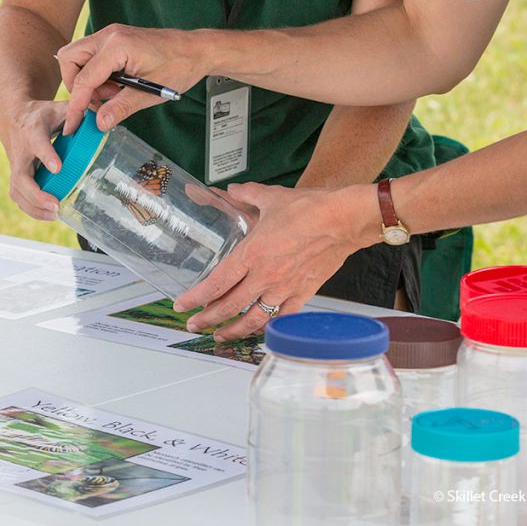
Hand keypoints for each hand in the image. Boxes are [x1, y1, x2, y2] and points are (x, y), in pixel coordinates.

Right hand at [0, 99, 67, 220]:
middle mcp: (21, 152)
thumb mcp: (59, 108)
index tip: (58, 169)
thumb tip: (100, 123)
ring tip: (55, 214)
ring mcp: (15, 167)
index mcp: (33, 132)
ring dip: (34, 206)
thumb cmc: (41, 115)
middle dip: (37, 194)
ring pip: (17, 191)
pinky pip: (18, 197)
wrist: (14, 118)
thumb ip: (78, 114)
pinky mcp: (15, 177)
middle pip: (21, 177)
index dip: (47, 156)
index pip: (38, 144)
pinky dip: (31, 209)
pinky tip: (48, 215)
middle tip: (55, 204)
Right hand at [55, 24, 203, 134]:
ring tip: (113, 94)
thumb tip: (100, 122)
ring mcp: (111, 35)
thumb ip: (120, 108)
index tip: (73, 124)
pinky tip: (116, 86)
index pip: (83, 79)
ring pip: (78, 57)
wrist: (196, 50)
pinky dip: (96, 74)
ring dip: (87, 80)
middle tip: (95, 102)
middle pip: (70, 59)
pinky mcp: (115, 39)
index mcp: (117, 46)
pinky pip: (92, 56)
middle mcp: (109, 35)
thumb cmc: (179, 66)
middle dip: (75, 85)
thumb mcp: (149, 93)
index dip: (76, 105)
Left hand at [174, 182, 374, 340]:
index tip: (182, 305)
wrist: (344, 219)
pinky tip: (258, 330)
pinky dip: (267, 326)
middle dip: (207, 318)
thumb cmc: (310, 209)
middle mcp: (265, 276)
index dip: (195, 297)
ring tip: (219, 335)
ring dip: (233, 330)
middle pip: (229, 306)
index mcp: (252, 253)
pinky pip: (282, 317)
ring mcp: (285, 288)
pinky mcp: (304, 293)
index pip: (216, 283)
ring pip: (254, 319)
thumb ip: (245, 195)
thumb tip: (230, 190)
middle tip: (193, 324)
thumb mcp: (270, 197)